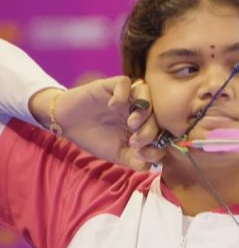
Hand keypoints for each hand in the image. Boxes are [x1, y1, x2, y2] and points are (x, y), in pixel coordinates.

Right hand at [29, 77, 163, 170]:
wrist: (68, 124)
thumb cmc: (95, 138)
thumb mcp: (117, 154)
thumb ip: (135, 160)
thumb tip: (153, 165)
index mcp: (144, 125)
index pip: (162, 131)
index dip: (157, 144)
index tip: (141, 154)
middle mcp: (138, 109)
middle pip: (157, 114)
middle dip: (150, 131)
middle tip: (135, 141)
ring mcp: (126, 96)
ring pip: (146, 94)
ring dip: (143, 111)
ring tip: (131, 124)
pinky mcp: (110, 86)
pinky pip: (124, 82)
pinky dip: (122, 93)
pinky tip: (113, 105)